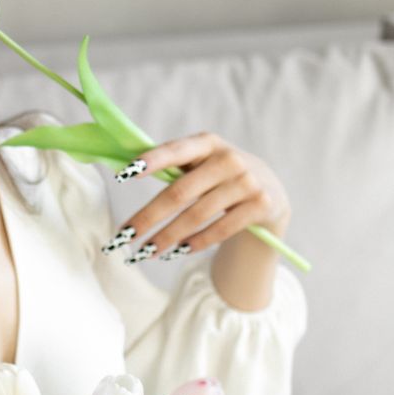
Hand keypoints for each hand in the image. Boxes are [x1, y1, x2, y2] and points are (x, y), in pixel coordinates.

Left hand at [104, 132, 290, 262]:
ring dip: (167, 237)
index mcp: (207, 143)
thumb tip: (125, 170)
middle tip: (124, 236)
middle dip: (148, 217)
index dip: (152, 160)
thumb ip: (173, 165)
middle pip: (179, 192)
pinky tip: (178, 251)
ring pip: (196, 215)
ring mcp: (247, 182)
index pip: (175, 150)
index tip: (125, 174)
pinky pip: (220, 230)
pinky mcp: (260, 205)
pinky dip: (195, 243)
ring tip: (146, 251)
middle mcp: (228, 159)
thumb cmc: (219, 175)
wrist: (270, 189)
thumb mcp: (202, 162)